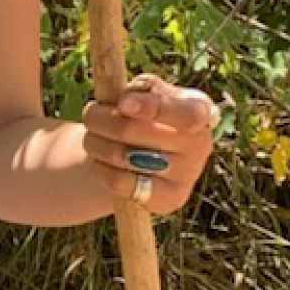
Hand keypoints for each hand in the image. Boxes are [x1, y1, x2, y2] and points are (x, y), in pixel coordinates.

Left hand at [82, 71, 218, 217]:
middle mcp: (201, 144)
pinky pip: (121, 183)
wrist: (144, 153)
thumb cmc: (145, 113)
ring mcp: (187, 175)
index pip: (186, 113)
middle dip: (102, 119)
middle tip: (89, 113)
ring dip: (95, 142)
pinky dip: (101, 168)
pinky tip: (99, 160)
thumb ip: (141, 89)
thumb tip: (126, 100)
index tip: (122, 104)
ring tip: (90, 136)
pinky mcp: (170, 200)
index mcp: (200, 110)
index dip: (152, 107)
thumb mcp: (146, 93)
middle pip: (136, 131)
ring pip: (123, 156)